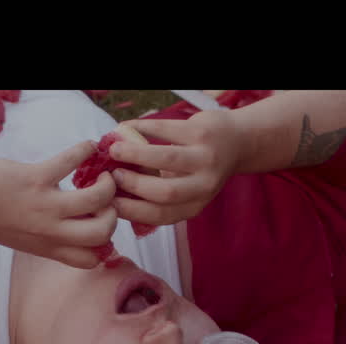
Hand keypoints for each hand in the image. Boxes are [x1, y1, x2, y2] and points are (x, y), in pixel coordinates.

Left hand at [0, 141, 118, 268]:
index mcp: (48, 246)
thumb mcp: (24, 239)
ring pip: (96, 200)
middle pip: (102, 234)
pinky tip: (86, 147)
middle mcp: (50, 231)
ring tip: (98, 175)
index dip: (104, 244)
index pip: (91, 259)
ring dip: (106, 184)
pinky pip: (71, 161)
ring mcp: (45, 205)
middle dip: (112, 215)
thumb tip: (69, 225)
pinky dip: (85, 150)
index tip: (99, 226)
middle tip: (103, 200)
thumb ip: (47, 237)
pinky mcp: (36, 179)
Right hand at [107, 110, 243, 226]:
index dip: (132, 210)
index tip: (109, 202)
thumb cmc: (199, 169)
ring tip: (114, 149)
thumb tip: (113, 195)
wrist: (236, 142)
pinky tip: (125, 128)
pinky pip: (166, 129)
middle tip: (111, 174)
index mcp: (194, 205)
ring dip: (135, 154)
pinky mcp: (202, 132)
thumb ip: (157, 195)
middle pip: (164, 192)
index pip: (160, 214)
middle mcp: (204, 186)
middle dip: (133, 184)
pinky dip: (142, 128)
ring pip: (167, 158)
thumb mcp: (184, 189)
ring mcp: (206, 157)